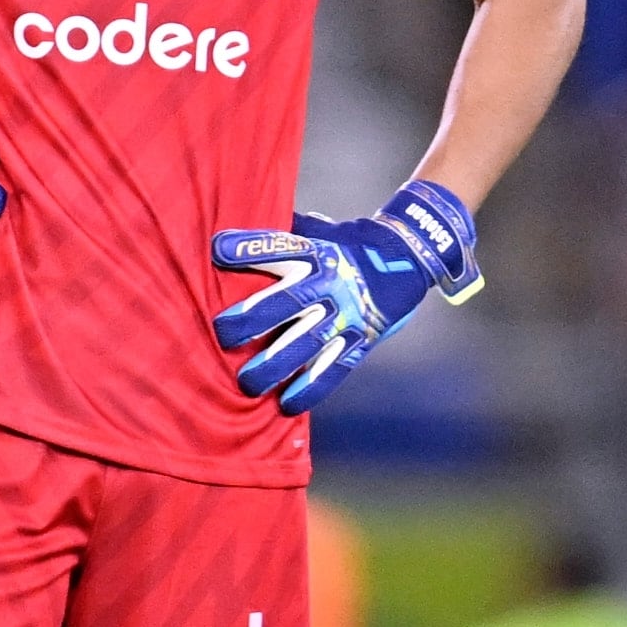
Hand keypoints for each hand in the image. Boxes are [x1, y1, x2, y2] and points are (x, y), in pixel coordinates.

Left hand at [209, 180, 481, 413]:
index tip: (217, 251)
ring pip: (305, 344)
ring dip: (273, 366)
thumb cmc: (349, 243)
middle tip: (223, 335)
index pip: (279, 247)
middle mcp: (330, 283)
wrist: (409, 257)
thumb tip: (233, 222)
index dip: (248, 249)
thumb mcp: (321, 230)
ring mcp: (347, 315)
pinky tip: (286, 404)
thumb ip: (284, 231)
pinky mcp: (361, 341)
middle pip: (286, 302)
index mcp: (317, 252)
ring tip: (246, 383)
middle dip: (250, 320)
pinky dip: (310, 389)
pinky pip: (333, 369)